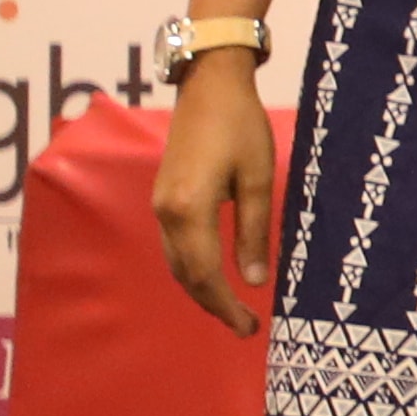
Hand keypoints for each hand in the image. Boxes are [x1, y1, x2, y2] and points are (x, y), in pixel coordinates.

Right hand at [150, 57, 277, 337]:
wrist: (208, 87)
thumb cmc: (241, 126)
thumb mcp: (257, 178)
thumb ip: (254, 231)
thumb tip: (254, 280)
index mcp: (188, 209)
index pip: (204, 274)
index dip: (225, 306)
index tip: (250, 328)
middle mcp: (165, 212)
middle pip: (185, 275)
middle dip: (214, 305)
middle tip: (245, 328)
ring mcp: (159, 205)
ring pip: (177, 263)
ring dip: (202, 290)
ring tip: (234, 309)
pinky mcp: (163, 198)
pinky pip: (175, 246)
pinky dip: (193, 268)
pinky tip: (216, 276)